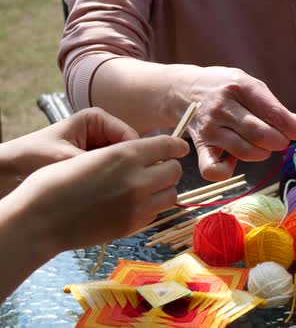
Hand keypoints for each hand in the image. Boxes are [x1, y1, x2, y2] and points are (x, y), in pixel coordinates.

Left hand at [0, 108, 138, 191]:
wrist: (6, 173)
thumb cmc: (31, 158)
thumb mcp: (69, 160)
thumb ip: (101, 165)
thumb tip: (131, 176)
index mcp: (98, 119)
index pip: (132, 139)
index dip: (137, 160)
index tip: (138, 181)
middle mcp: (101, 132)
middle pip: (130, 152)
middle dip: (128, 170)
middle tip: (127, 190)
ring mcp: (98, 149)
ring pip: (122, 165)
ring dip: (119, 179)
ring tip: (115, 194)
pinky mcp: (93, 165)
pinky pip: (111, 174)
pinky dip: (110, 185)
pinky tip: (107, 196)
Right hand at [4, 135, 188, 252]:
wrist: (41, 219)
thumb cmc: (55, 182)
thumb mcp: (92, 155)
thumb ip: (123, 154)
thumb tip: (146, 154)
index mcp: (126, 154)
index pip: (168, 146)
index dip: (176, 145)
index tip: (179, 147)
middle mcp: (138, 179)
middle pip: (175, 170)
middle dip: (169, 167)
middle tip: (159, 168)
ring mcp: (139, 205)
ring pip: (172, 194)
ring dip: (164, 188)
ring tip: (150, 187)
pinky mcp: (134, 226)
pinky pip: (156, 212)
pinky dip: (152, 206)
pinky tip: (136, 203)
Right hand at [171, 66, 295, 180]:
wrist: (182, 90)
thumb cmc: (224, 89)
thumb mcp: (248, 85)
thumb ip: (272, 105)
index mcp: (239, 87)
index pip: (273, 112)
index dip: (292, 127)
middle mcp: (222, 107)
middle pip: (261, 135)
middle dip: (279, 142)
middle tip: (279, 140)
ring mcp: (209, 128)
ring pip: (245, 152)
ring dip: (261, 154)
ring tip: (261, 146)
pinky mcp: (199, 146)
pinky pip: (213, 170)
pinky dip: (227, 170)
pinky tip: (232, 161)